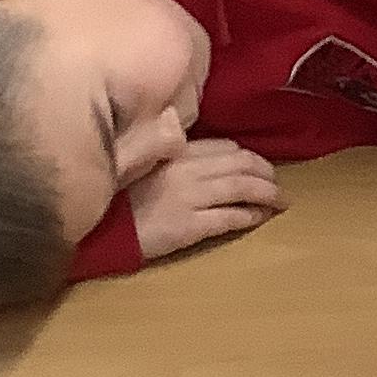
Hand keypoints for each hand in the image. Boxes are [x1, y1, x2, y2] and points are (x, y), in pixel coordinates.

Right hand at [125, 136, 282, 262]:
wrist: (94, 229)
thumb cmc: (114, 198)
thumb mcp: (142, 164)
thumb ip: (170, 156)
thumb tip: (200, 158)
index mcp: (172, 151)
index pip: (224, 146)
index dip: (247, 156)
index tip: (257, 166)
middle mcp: (186, 169)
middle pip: (241, 163)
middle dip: (266, 173)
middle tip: (277, 184)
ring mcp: (189, 197)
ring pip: (242, 187)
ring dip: (268, 193)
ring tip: (281, 201)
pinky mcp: (189, 225)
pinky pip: (229, 217)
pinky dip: (250, 215)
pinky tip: (261, 218)